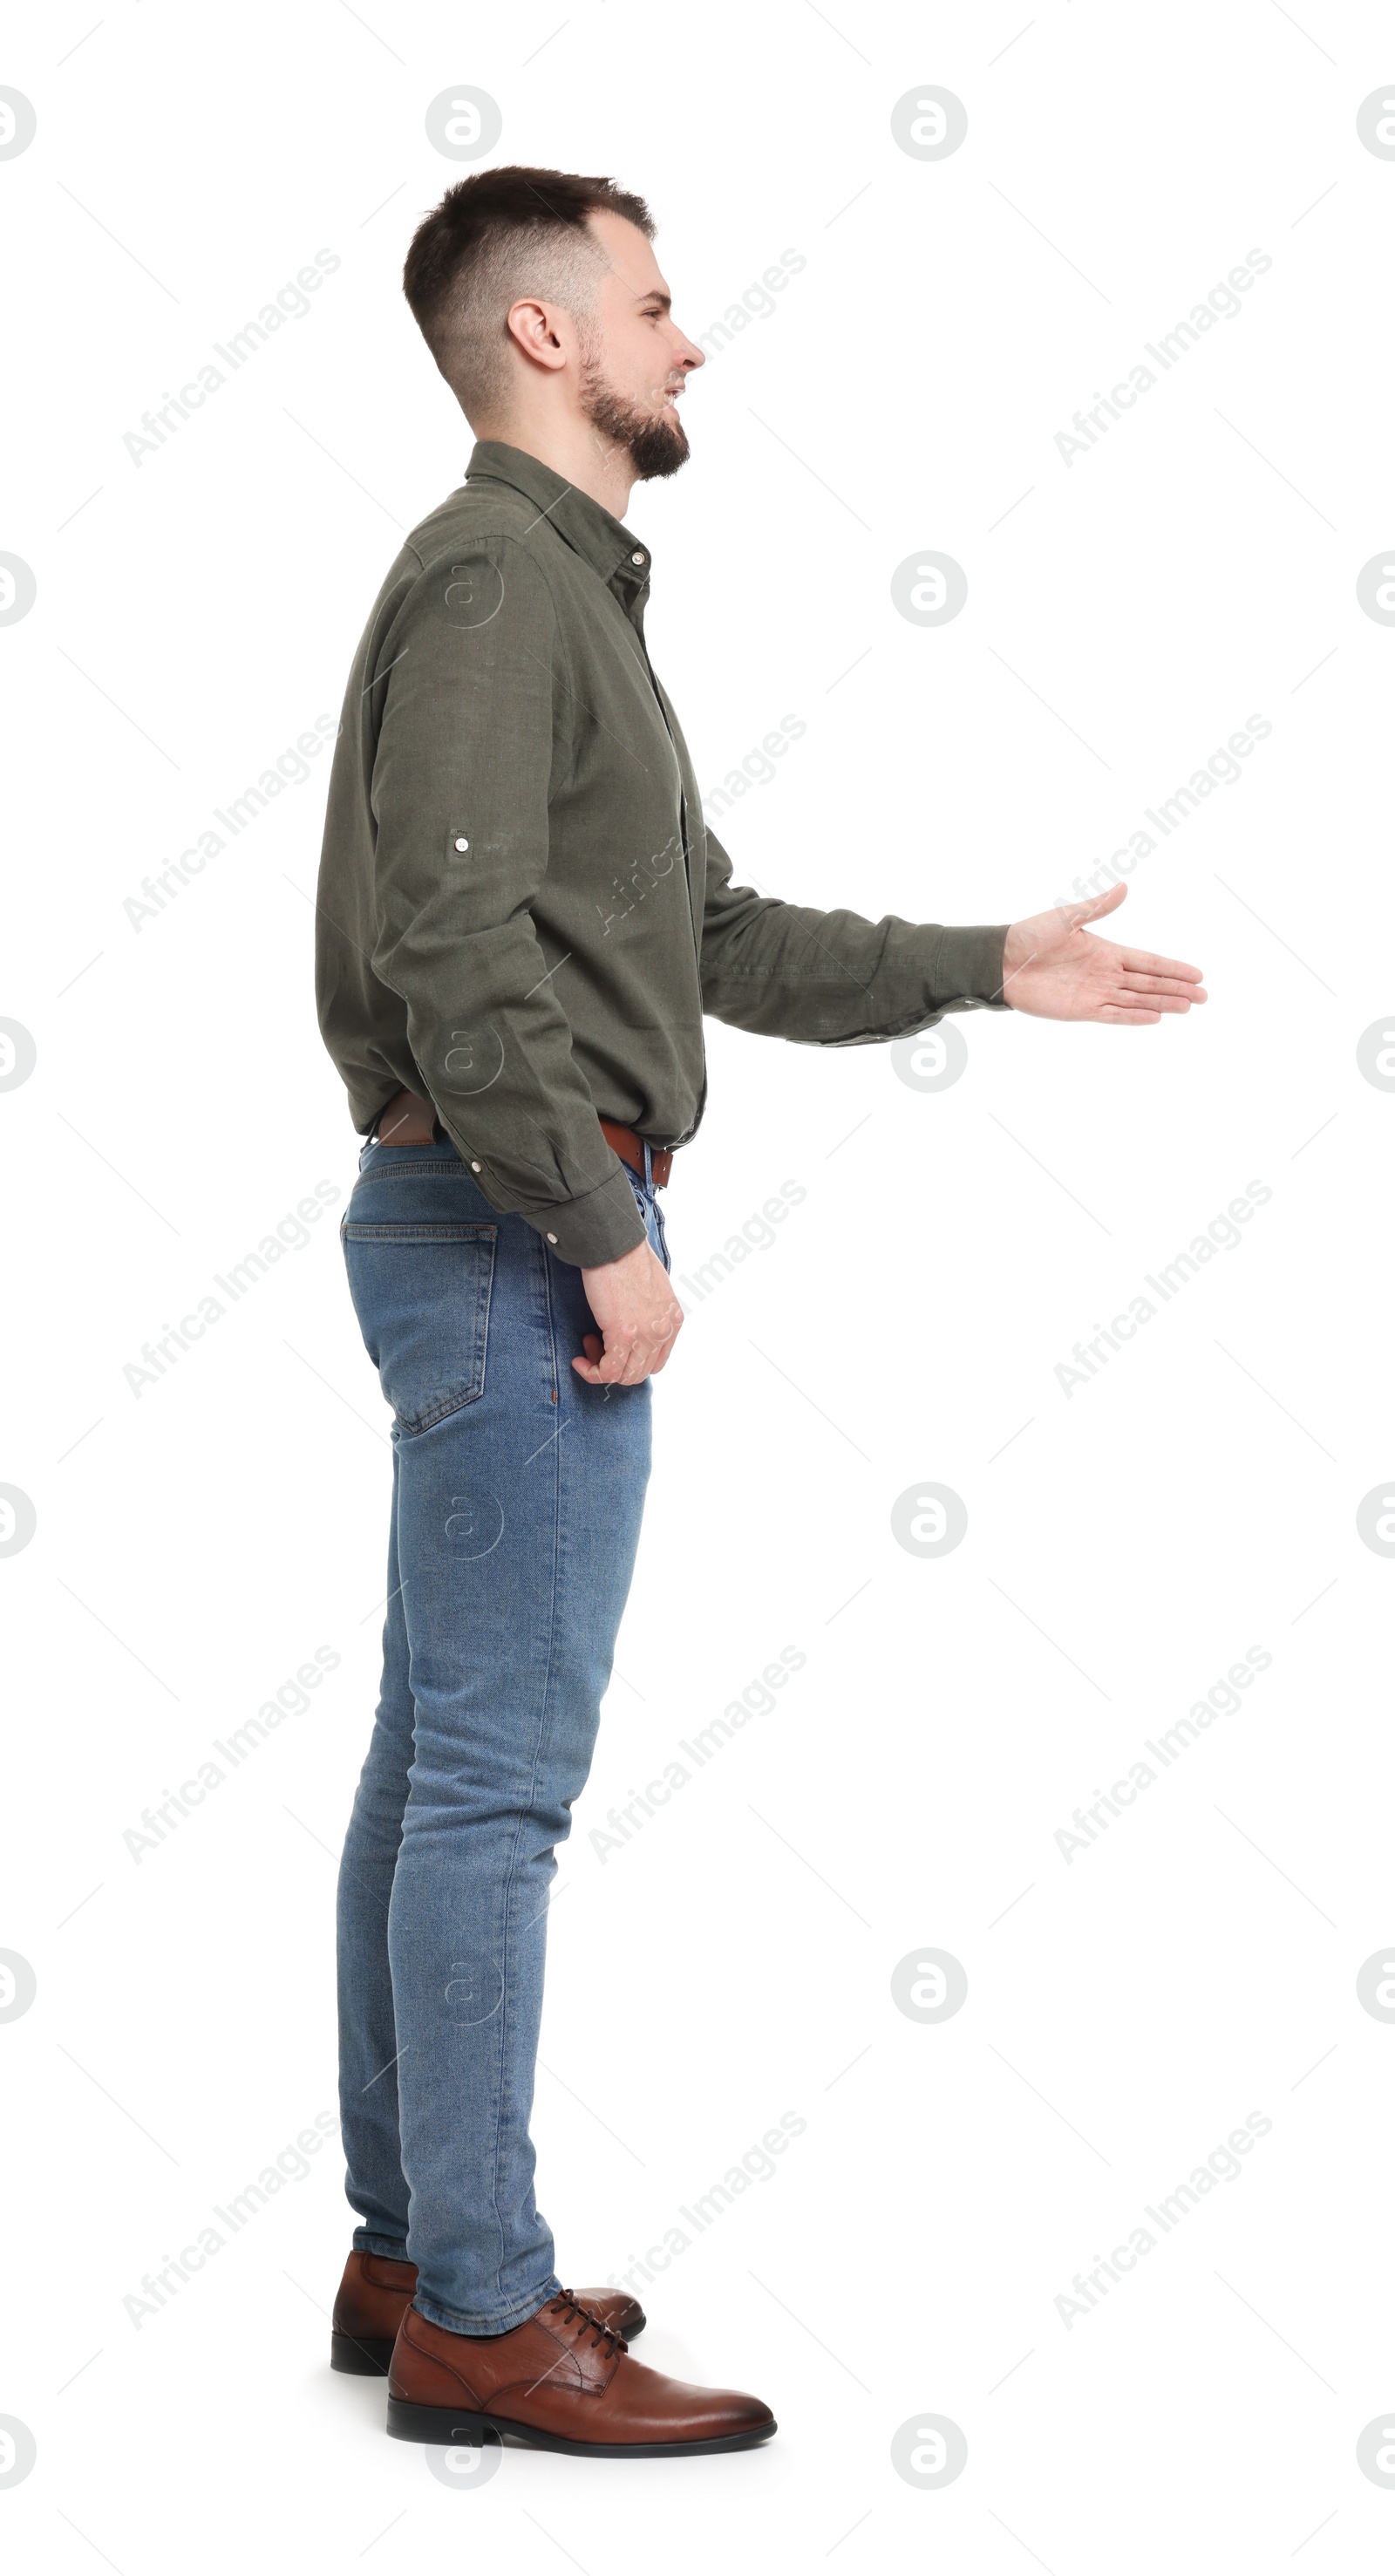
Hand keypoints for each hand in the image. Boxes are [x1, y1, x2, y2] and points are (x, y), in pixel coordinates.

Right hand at [575, 1238, 683, 1384]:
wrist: (614, 1245)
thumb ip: (650, 1311)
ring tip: (588, 1346)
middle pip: (641, 1371)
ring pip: (626, 1376)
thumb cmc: (626, 1257)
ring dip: (603, 1368)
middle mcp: (663, 1331)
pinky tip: (579, 1360)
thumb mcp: (652, 1288)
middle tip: (596, 1343)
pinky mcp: (623, 1336)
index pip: (657, 1360)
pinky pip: (609, 1372)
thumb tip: (634, 1325)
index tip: (612, 1346)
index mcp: (673, 1320)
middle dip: (616, 1365)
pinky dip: (592, 1372)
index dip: (632, 1360)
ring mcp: (645, 1336)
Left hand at [1002, 882, 1205, 1022]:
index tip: (1197, 974)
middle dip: (1177, 989)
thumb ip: (1097, 907)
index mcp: (1106, 950)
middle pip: (1149, 983)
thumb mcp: (1066, 917)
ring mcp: (1095, 993)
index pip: (1148, 961)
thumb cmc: (1030, 936)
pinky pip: (1113, 1015)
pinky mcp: (1081, 1010)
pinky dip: (1133, 1017)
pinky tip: (1156, 1018)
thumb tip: (1124, 886)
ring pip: (1137, 1000)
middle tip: (1203, 997)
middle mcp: (1106, 973)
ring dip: (1162, 1003)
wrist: (1001, 962)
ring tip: (1188, 1007)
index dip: (1172, 968)